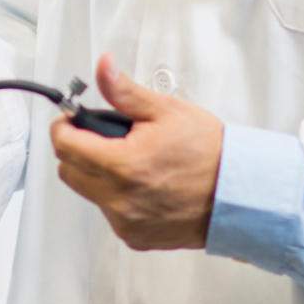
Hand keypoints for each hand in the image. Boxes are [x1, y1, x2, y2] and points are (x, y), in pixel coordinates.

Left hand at [50, 53, 222, 249]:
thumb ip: (124, 91)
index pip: (64, 145)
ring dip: (98, 175)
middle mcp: (120, 199)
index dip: (64, 127)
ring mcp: (127, 222)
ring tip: (130, 161)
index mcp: (123, 165)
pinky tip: (141, 184)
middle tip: (104, 139)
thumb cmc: (210, 154)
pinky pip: (109, 213)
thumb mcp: (165, 111)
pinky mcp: (135, 236)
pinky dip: (116, 198)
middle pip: (69, 170)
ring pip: (88, 193)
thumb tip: (103, 67)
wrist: (240, 194)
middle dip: (79, 150)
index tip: (71, 120)